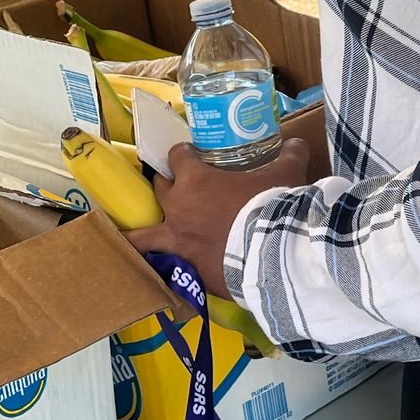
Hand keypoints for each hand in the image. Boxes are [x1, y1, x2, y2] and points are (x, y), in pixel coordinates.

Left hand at [128, 138, 310, 297]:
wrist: (274, 255)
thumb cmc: (273, 207)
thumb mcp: (287, 174)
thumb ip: (290, 155)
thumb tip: (298, 143)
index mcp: (196, 181)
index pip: (177, 157)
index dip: (182, 153)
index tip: (188, 153)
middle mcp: (179, 209)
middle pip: (160, 189)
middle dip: (165, 183)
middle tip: (173, 183)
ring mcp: (179, 242)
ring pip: (143, 236)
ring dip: (134, 235)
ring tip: (121, 239)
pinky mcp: (189, 270)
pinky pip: (168, 268)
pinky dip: (165, 269)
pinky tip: (160, 276)